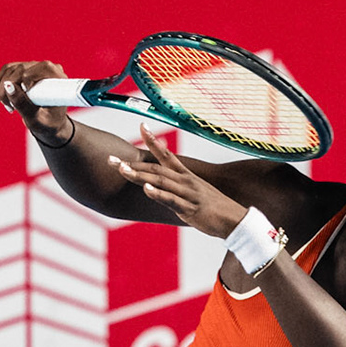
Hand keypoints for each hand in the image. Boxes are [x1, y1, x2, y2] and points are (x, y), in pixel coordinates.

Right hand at [0, 60, 74, 144]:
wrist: (48, 122)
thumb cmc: (48, 123)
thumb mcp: (37, 120)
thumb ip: (24, 105)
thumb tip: (8, 86)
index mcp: (58, 79)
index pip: (44, 67)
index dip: (29, 76)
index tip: (24, 91)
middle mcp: (46, 69)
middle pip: (22, 68)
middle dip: (9, 87)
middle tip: (9, 107)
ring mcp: (33, 67)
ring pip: (10, 69)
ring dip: (2, 87)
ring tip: (7, 106)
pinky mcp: (22, 69)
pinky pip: (5, 71)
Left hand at [110, 126, 248, 237]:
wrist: (235, 220)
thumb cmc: (213, 208)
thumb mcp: (193, 194)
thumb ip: (176, 189)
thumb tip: (159, 188)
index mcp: (185, 176)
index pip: (166, 154)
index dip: (153, 140)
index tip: (141, 126)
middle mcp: (185, 181)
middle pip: (155, 168)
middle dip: (132, 164)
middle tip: (110, 159)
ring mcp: (187, 193)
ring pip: (159, 181)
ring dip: (139, 175)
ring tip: (121, 170)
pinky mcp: (190, 208)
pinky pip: (171, 199)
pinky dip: (158, 193)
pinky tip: (146, 188)